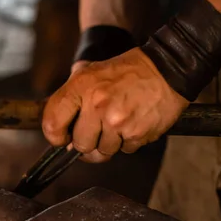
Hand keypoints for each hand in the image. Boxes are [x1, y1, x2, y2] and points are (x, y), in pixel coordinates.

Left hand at [43, 48, 189, 162]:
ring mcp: (117, 121)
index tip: (63, 138)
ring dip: (110, 142)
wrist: (168, 69)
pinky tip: (133, 123)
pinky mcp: (136, 133)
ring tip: (119, 122)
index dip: (55, 137)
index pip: (52, 124)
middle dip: (88, 141)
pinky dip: (128, 142)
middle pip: (80, 145)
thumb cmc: (128, 72)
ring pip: (103, 151)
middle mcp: (97, 105)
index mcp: (81, 87)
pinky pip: (125, 150)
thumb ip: (72, 96)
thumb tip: (61, 130)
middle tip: (99, 128)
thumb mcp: (92, 71)